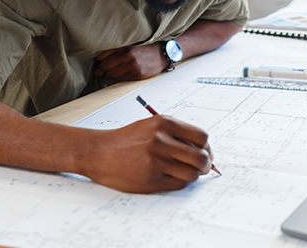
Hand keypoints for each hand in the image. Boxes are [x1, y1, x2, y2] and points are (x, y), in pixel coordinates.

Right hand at [81, 115, 213, 192]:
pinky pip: (179, 184)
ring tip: (186, 172)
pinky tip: (173, 177)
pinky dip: (181, 182)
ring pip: (192, 173)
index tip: (206, 152)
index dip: (207, 147)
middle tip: (204, 167)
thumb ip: (177, 133)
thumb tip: (205, 150)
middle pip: (201, 157)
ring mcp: (156, 161)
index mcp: (164, 123)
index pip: (202, 137)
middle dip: (206, 164)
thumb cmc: (128, 139)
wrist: (100, 152)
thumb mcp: (152, 126)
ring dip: (194, 175)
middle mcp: (161, 141)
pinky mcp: (151, 179)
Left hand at [94, 44, 166, 80]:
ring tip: (115, 70)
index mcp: (124, 46)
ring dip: (110, 73)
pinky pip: (120, 79)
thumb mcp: (129, 45)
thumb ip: (114, 51)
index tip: (99, 62)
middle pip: (104, 66)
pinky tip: (123, 72)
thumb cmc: (144, 49)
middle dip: (102, 68)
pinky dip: (118, 77)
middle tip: (102, 69)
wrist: (161, 54)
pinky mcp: (136, 74)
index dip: (99, 60)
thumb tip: (98, 63)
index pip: (102, 55)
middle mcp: (127, 55)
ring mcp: (132, 65)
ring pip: (111, 74)